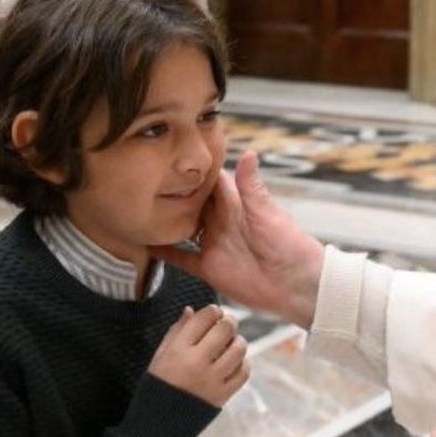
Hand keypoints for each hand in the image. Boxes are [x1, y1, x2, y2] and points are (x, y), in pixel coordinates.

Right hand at [148, 305, 249, 407]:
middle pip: (225, 329)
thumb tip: (191, 310)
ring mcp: (212, 380)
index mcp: (178, 350)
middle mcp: (197, 362)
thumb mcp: (160, 355)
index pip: (204, 318)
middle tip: (227, 323)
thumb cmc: (159, 384)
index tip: (214, 312)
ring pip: (239, 349)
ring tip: (232, 342)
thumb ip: (176, 331)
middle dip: (229, 321)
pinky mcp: (223, 395)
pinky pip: (243, 372)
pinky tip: (235, 361)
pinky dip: (243, 363)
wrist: (160, 423)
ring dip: (238, 341)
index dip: (213, 311)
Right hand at [149, 151, 325, 327]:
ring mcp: (213, 243)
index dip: (191, 168)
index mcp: (234, 203)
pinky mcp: (209, 267)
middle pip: (190, 202)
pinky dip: (165, 253)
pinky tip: (146, 245)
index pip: (209, 179)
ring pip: (182, 228)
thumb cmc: (288, 243)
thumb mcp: (266, 212)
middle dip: (170, 192)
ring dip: (164, 221)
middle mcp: (220, 220)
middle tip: (144, 182)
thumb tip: (248, 152)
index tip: (169, 156)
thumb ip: (251, 186)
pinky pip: (182, 258)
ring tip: (139, 209)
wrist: (296, 284)